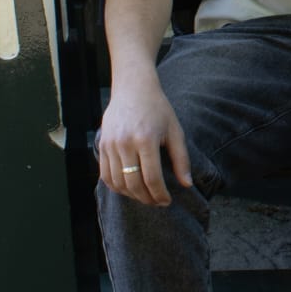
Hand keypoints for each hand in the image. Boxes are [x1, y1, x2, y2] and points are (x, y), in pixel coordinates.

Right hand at [98, 76, 191, 206]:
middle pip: (133, 183)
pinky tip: (129, 188)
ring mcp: (111, 145)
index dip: (160, 194)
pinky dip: (117, 186)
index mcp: (146, 139)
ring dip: (131, 195)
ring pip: (118, 182)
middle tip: (157, 202)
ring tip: (145, 196)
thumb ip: (181, 159)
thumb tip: (188, 185)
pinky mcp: (102, 145)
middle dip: (147, 198)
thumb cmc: (158, 109)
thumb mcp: (175, 130)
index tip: (167, 201)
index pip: (152, 178)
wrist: (132, 88)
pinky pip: (105, 175)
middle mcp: (125, 143)